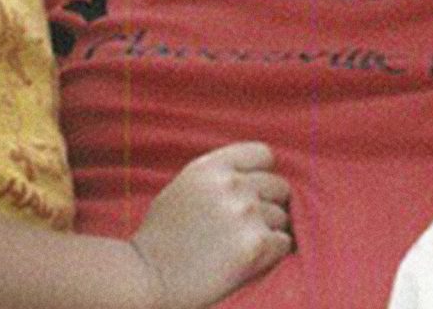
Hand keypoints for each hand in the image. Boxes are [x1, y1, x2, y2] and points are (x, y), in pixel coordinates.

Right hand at [130, 142, 292, 308]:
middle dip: (270, 205)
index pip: (263, 154)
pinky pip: (284, 243)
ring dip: (269, 232)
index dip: (263, 174)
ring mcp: (246, 214)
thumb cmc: (161, 238)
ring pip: (282, 217)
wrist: (148, 278)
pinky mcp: (256, 245)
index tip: (255, 192)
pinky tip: (250, 261)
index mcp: (211, 167)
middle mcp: (232, 185)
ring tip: (241, 247)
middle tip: (250, 226)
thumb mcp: (184, 187)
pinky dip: (273, 253)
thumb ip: (219, 177)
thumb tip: (254, 176)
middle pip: (279, 186)